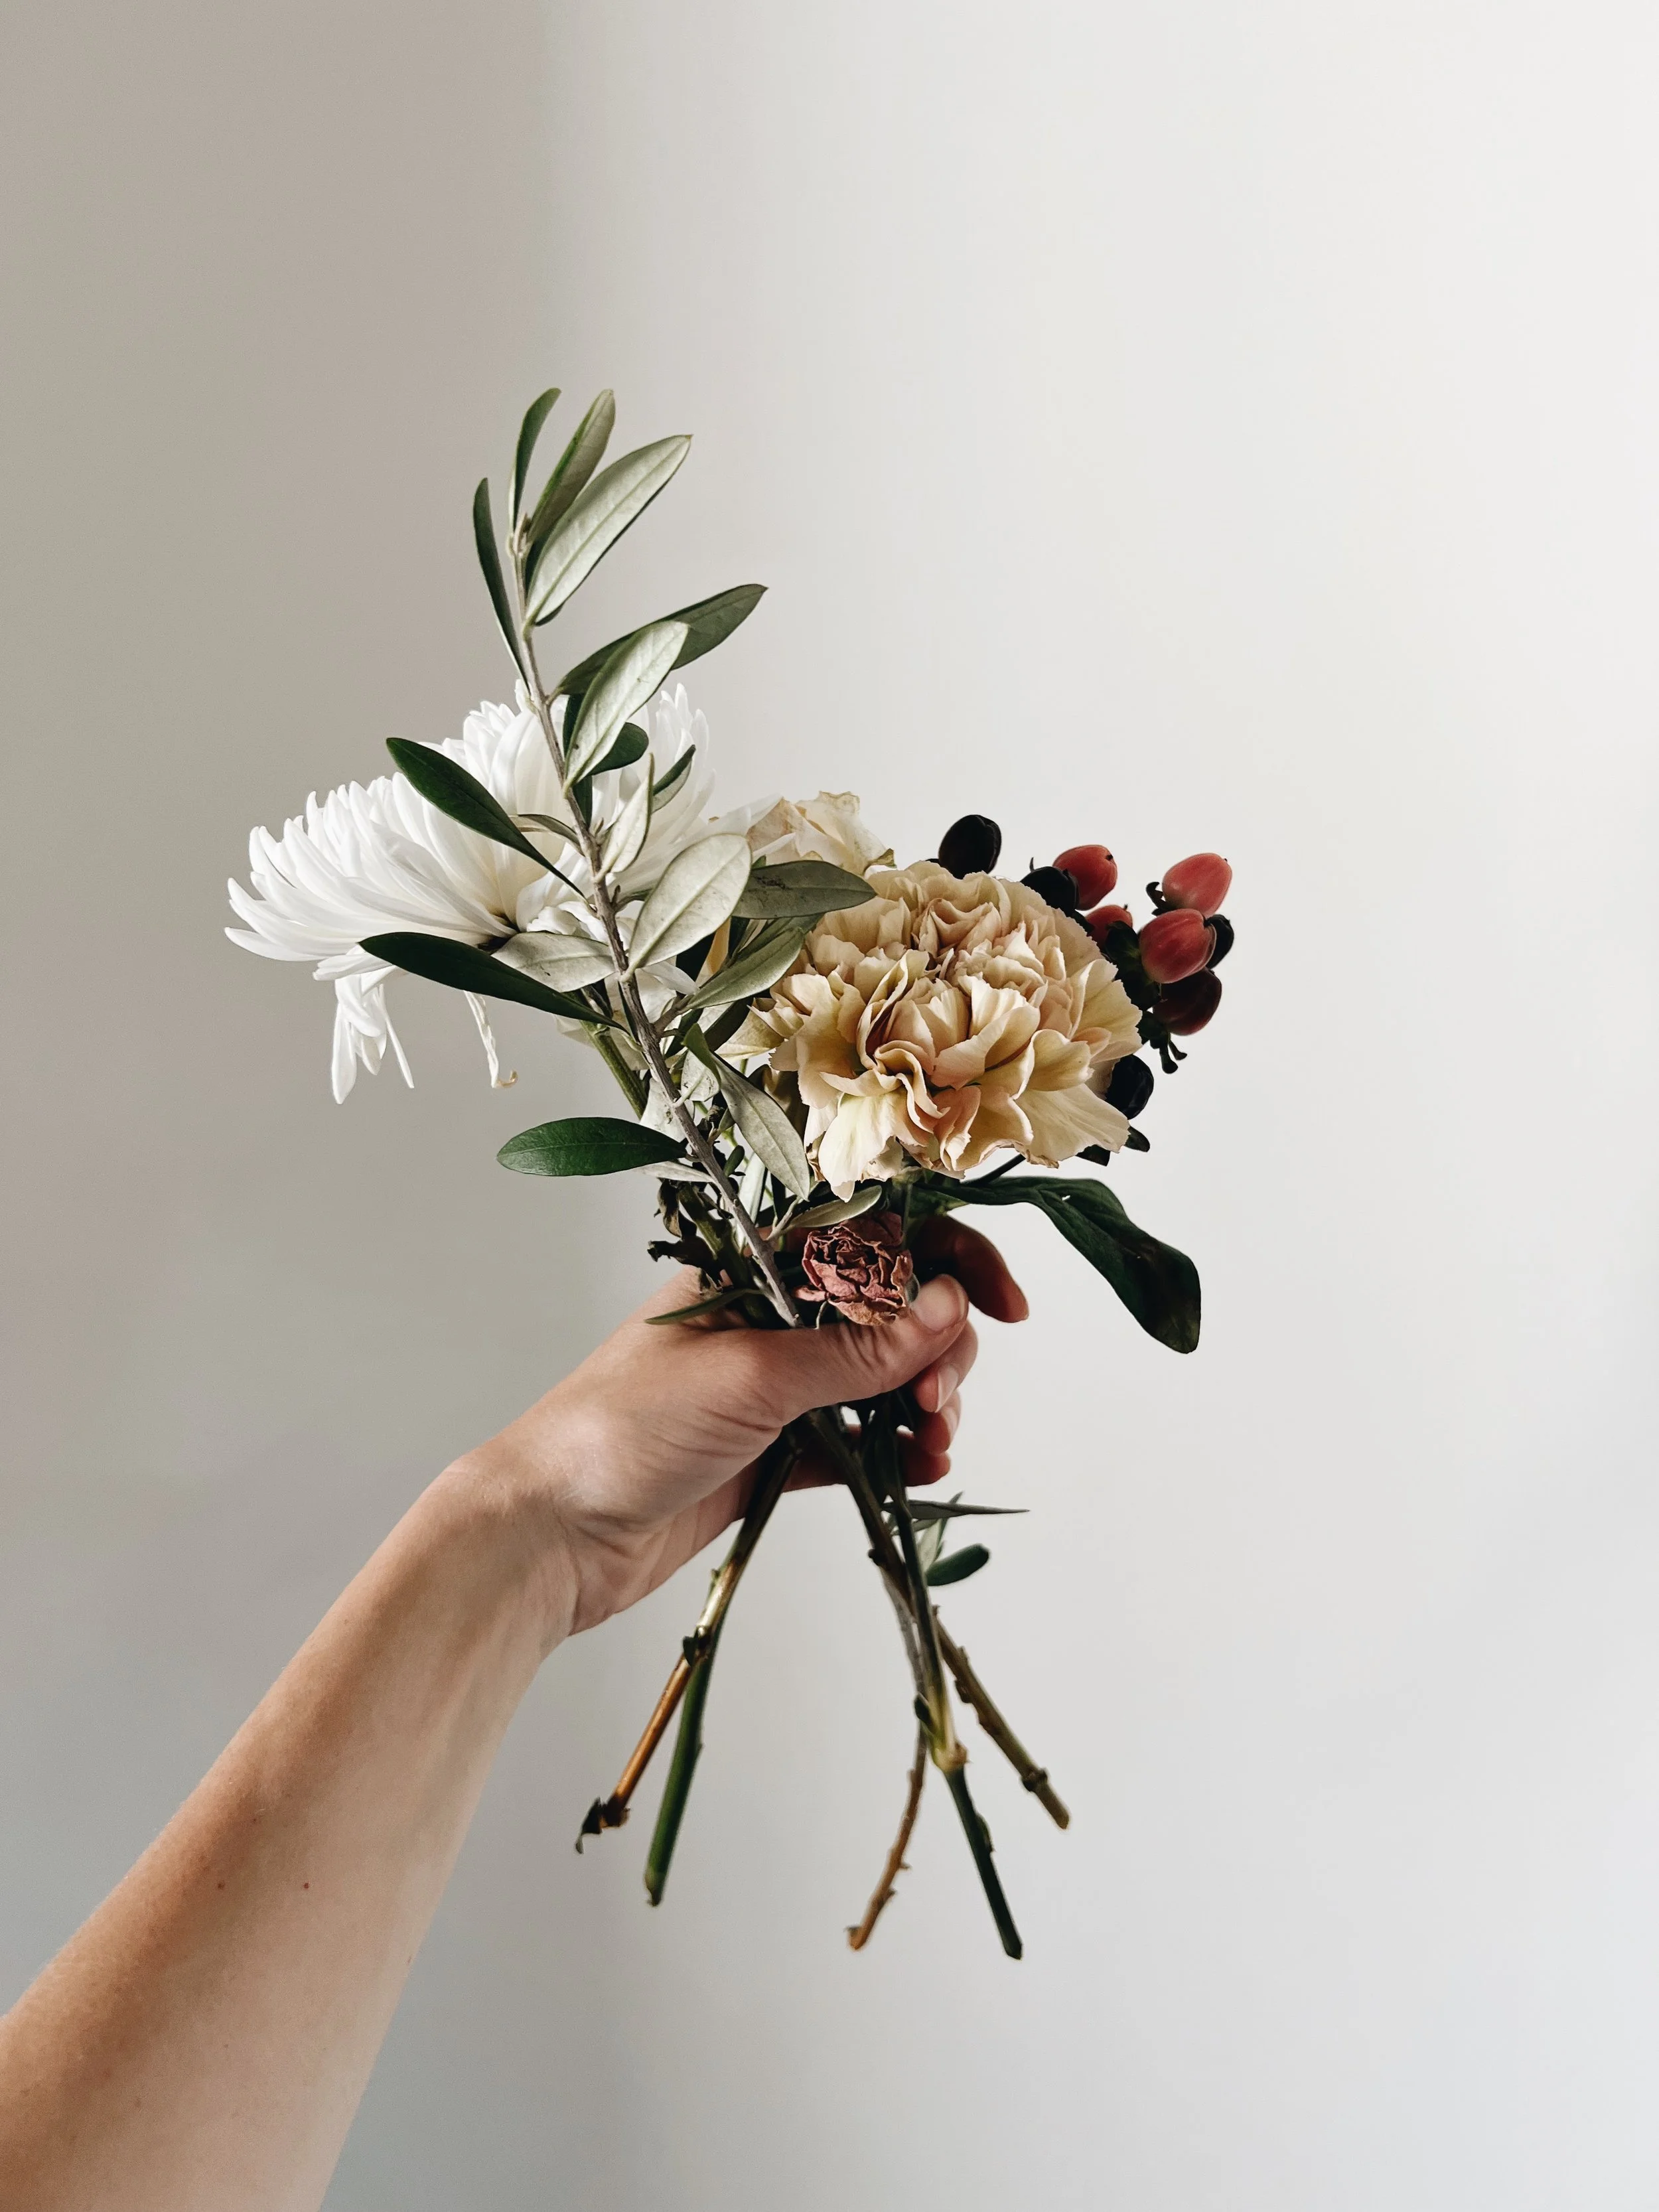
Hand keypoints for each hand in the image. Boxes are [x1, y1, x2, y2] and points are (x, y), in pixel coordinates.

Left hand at [458, 1217, 1028, 1640]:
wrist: (548, 1534)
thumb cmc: (622, 1428)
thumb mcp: (751, 1376)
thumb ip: (856, 1349)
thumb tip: (947, 1309)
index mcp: (755, 1266)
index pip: (874, 1238)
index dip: (948, 1261)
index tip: (1003, 1306)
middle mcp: (770, 1317)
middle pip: (893, 1312)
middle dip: (938, 1350)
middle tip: (937, 1400)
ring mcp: (774, 1388)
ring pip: (883, 1381)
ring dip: (925, 1406)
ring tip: (931, 1444)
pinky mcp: (774, 1455)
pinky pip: (859, 1444)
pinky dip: (896, 1455)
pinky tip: (918, 1472)